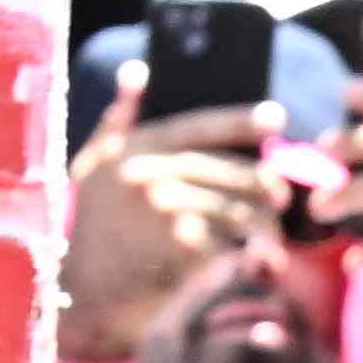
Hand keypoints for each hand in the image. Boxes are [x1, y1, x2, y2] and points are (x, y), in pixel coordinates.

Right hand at [55, 76, 276, 359]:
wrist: (83, 293)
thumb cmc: (94, 226)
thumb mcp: (95, 166)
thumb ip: (118, 120)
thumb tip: (137, 70)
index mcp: (137, 149)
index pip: (201, 126)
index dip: (242, 120)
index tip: (278, 117)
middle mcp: (153, 175)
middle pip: (234, 172)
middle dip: (266, 184)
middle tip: (279, 196)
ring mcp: (168, 213)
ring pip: (241, 210)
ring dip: (265, 226)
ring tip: (271, 236)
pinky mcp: (183, 251)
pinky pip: (235, 246)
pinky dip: (251, 256)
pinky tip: (258, 263)